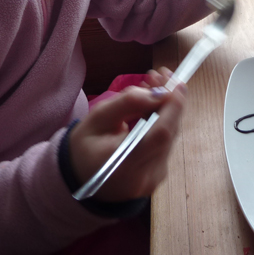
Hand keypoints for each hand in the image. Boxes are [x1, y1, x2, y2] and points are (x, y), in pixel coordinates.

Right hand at [68, 70, 185, 201]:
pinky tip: (153, 106)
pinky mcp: (158, 175)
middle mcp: (145, 176)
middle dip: (169, 101)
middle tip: (161, 75)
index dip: (172, 106)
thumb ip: (127, 103)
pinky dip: (162, 122)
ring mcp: (154, 178)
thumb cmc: (83, 147)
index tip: (175, 82)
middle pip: (169, 133)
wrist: (78, 178)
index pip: (160, 133)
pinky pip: (165, 143)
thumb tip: (159, 92)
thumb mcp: (97, 118)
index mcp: (124, 165)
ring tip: (155, 85)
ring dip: (167, 109)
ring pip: (170, 136)